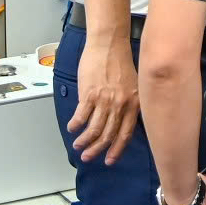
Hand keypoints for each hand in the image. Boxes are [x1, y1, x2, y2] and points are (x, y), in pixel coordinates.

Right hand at [65, 34, 140, 163]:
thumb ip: (128, 104)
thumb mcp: (133, 86)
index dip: (117, 150)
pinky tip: (72, 129)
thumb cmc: (120, 62)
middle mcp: (120, 105)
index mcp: (133, 104)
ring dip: (85, 141)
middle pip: (108, 135)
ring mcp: (105, 100)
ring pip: (94, 129)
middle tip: (88, 157)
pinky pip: (81, 116)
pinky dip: (76, 125)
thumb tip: (120, 122)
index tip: (109, 160)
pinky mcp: (89, 94)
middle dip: (97, 150)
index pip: (125, 134)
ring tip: (78, 146)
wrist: (108, 44)